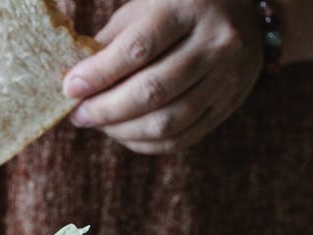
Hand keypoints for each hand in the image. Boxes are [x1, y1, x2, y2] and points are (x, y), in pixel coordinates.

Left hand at [63, 0, 263, 152]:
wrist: (243, 11)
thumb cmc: (176, 8)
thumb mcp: (144, 8)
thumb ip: (112, 42)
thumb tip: (74, 83)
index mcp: (189, 7)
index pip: (138, 48)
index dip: (100, 73)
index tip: (70, 88)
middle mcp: (216, 42)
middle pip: (153, 91)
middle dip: (106, 110)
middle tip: (79, 114)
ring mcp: (228, 76)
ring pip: (168, 122)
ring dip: (122, 131)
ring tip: (98, 124)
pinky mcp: (230, 104)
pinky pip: (183, 138)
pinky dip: (145, 143)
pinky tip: (124, 134)